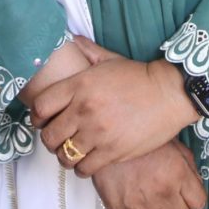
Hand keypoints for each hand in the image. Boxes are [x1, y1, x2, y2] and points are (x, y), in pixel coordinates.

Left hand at [32, 36, 198, 175]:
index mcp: (81, 85)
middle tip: (61, 136)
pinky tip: (89, 158)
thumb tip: (71, 39)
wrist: (171, 93)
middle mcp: (85, 109)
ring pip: (64, 156)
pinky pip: (83, 169)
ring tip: (74, 149)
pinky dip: (82, 167)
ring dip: (66, 154)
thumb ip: (88, 51)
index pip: (40, 107)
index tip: (45, 119)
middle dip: (51, 138)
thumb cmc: (140, 77)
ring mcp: (98, 133)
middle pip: (49, 136)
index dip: (38, 116)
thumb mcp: (111, 60)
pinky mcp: (112, 152)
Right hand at [93, 139, 207, 208]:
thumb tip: (195, 186)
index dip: (195, 200)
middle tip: (174, 203)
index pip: (199, 203)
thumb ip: (189, 168)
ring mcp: (140, 204)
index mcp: (177, 173)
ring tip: (156, 207)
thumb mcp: (175, 146)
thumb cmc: (143, 141)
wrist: (111, 137)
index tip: (190, 197)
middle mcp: (161, 192)